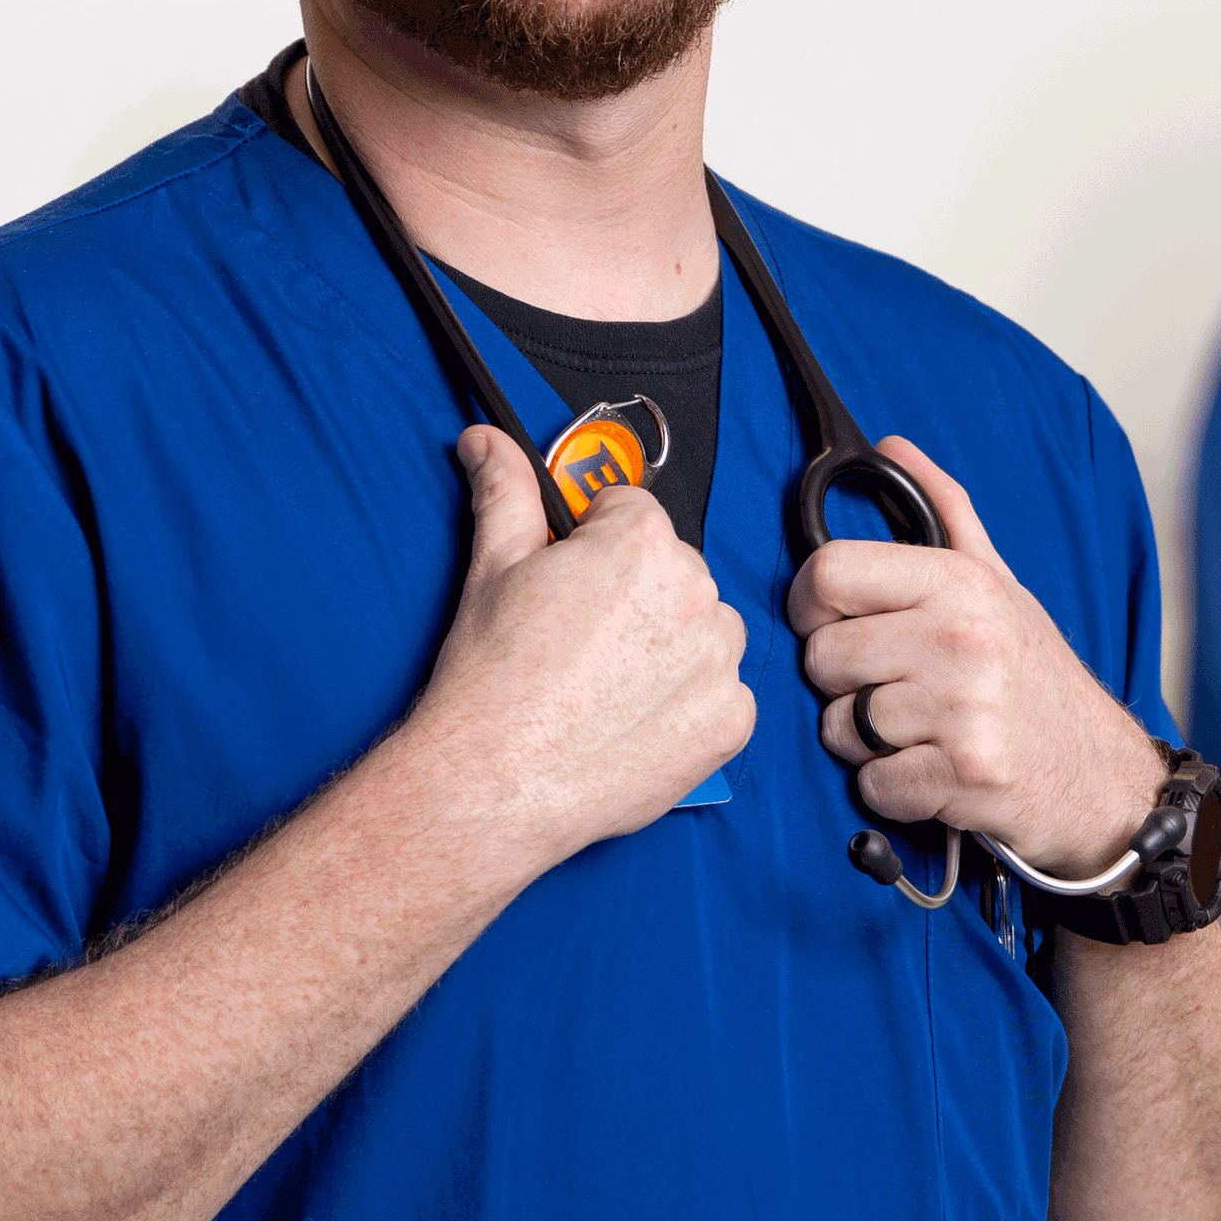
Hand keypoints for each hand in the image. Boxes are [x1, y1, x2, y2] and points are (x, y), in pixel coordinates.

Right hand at [418, 425, 755, 864]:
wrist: (495, 780)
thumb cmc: (492, 677)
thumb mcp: (492, 565)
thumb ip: (506, 489)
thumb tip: (488, 440)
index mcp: (641, 540)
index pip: (631, 513)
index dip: (592, 546)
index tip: (568, 584)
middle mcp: (695, 591)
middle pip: (673, 571)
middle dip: (635, 595)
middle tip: (578, 640)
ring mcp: (720, 661)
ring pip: (702, 630)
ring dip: (669, 646)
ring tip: (605, 684)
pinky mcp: (731, 721)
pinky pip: (722, 693)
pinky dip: (687, 705)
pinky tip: (633, 720)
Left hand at [786, 438, 1162, 876]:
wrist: (1103, 775)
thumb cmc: (1037, 677)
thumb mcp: (999, 582)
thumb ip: (943, 511)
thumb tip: (892, 446)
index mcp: (960, 583)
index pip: (828, 572)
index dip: (812, 604)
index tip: (833, 623)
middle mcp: (961, 638)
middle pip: (823, 656)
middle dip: (845, 682)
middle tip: (897, 688)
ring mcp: (963, 709)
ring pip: (840, 726)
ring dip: (867, 741)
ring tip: (922, 730)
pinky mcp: (963, 774)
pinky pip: (873, 783)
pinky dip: (893, 787)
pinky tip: (934, 770)